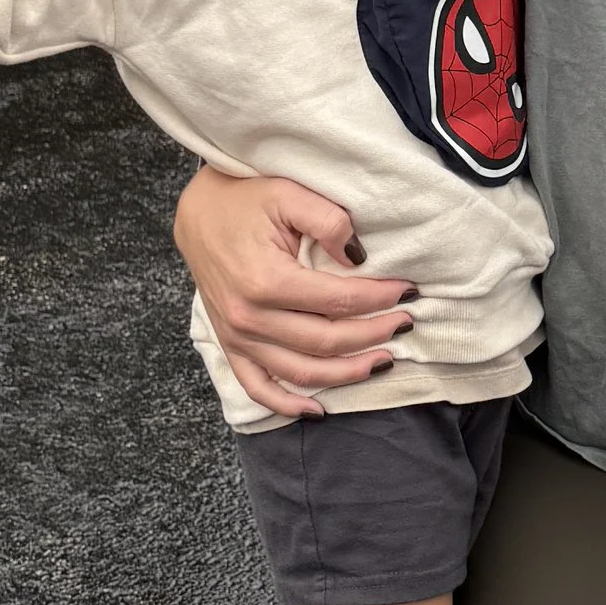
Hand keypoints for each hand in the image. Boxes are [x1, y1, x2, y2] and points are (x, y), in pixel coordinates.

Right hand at [173, 164, 414, 420]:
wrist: (198, 212)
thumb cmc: (245, 199)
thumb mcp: (288, 194)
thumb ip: (328, 221)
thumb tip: (359, 256)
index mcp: (265, 280)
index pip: (340, 300)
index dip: (380, 298)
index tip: (408, 291)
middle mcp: (249, 317)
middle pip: (327, 341)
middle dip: (373, 335)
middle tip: (405, 323)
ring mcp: (237, 336)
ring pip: (302, 372)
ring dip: (347, 373)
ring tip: (383, 360)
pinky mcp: (230, 344)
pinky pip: (258, 387)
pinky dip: (287, 404)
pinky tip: (318, 410)